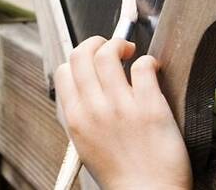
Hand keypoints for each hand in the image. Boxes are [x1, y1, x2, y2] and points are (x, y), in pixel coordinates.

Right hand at [54, 36, 192, 188]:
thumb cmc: (120, 174)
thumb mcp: (84, 143)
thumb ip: (79, 113)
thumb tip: (82, 84)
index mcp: (75, 117)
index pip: (63, 70)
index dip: (77, 58)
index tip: (90, 59)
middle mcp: (93, 108)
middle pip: (82, 54)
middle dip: (96, 42)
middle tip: (110, 46)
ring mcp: (121, 106)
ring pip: (108, 53)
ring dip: (119, 43)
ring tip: (129, 50)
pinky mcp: (150, 106)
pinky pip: (143, 66)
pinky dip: (147, 60)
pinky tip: (152, 68)